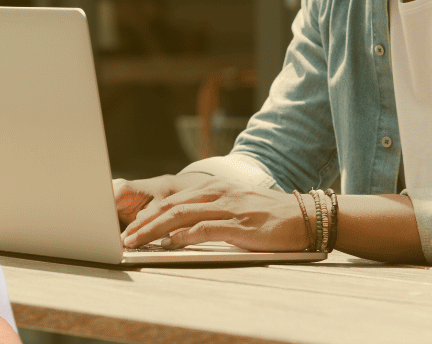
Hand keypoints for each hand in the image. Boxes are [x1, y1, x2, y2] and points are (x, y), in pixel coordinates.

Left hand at [119, 178, 309, 250]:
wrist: (306, 217)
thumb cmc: (269, 216)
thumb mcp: (235, 209)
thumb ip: (208, 215)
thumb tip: (178, 233)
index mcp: (215, 188)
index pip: (172, 199)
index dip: (148, 213)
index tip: (130, 227)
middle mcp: (218, 193)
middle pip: (170, 205)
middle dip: (144, 222)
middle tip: (125, 236)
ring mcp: (229, 208)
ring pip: (181, 215)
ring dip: (154, 230)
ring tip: (137, 242)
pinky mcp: (240, 225)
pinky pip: (204, 229)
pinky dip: (183, 236)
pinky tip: (169, 244)